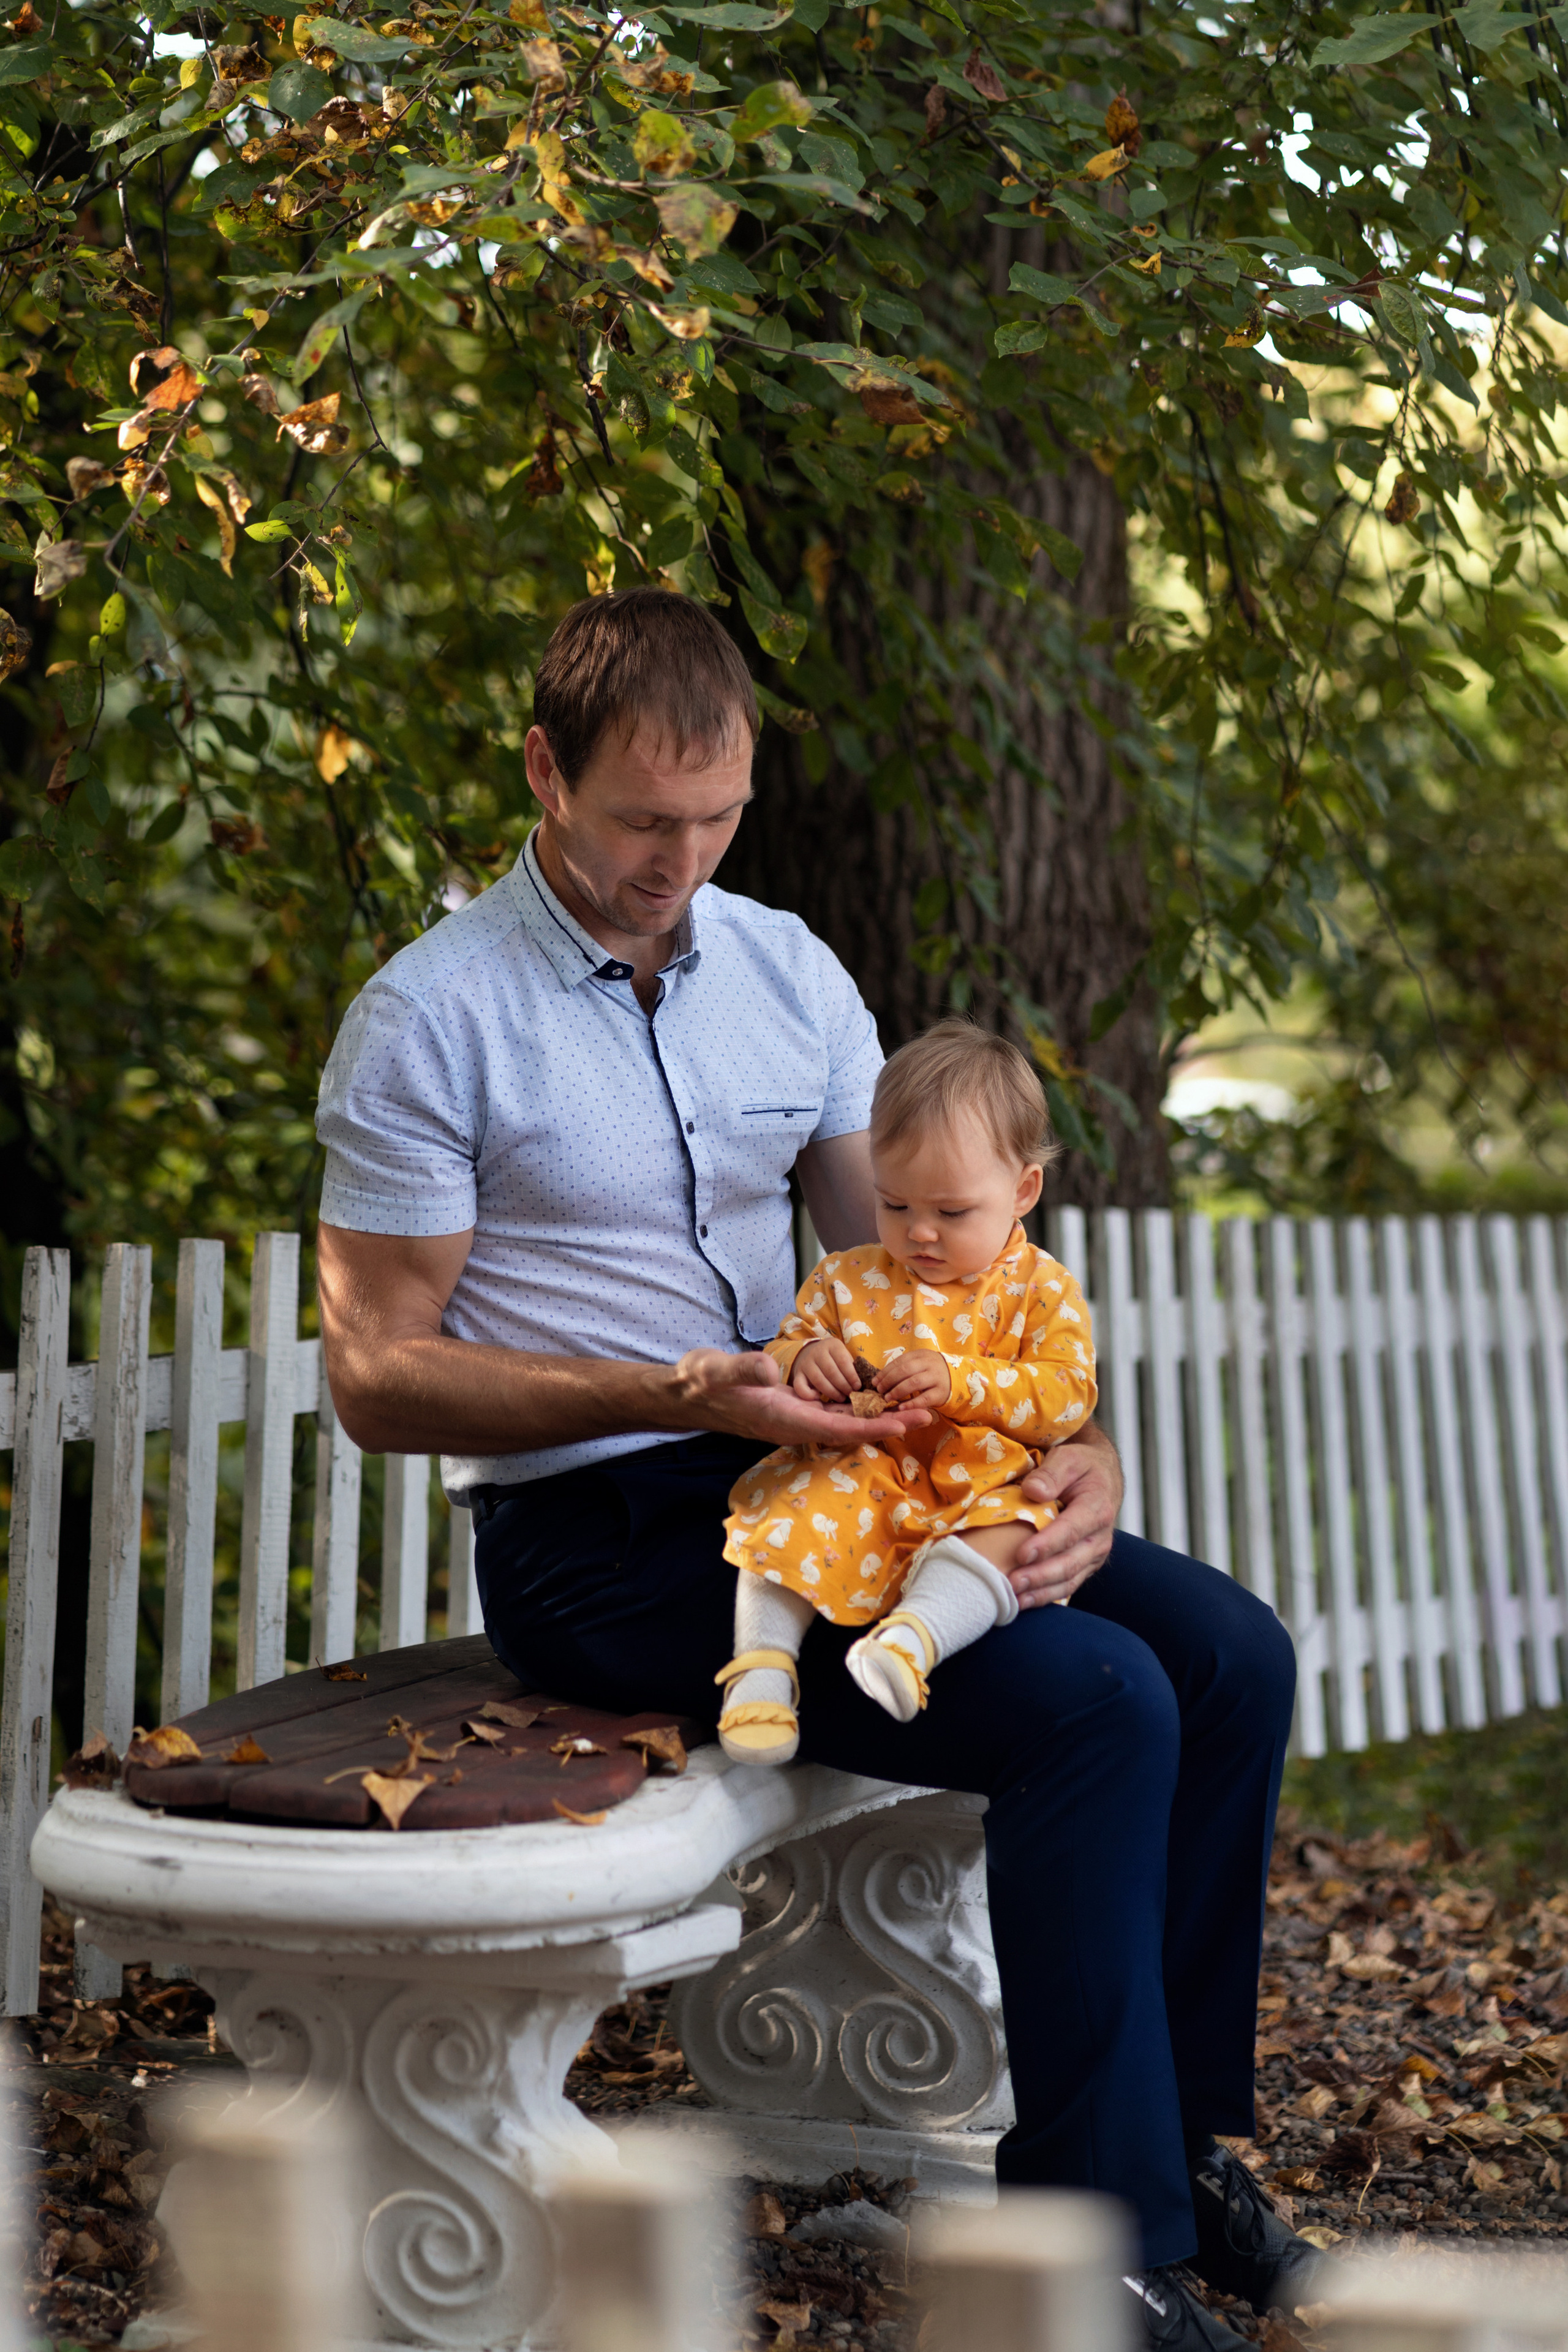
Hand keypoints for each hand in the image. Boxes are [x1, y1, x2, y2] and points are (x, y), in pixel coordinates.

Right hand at [672, 1346, 930, 1449]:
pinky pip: (832, 1412)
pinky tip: (877, 1399)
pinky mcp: (793, 1407)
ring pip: (844, 1421)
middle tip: (926, 1413)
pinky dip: (857, 1407)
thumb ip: (744, 1369)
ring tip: (912, 1408)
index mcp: (783, 1417)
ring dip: (878, 1417)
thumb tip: (769, 1368)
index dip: (871, 1428)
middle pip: (850, 1429)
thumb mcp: (718, 1370)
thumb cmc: (702, 1381)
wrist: (687, 1393)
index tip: (902, 1424)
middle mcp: (795, 1422)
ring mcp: (795, 1417)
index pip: (836, 1429)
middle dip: (887, 1424)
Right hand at [791, 1335, 858, 1400]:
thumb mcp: (843, 1356)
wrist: (811, 1353)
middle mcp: (817, 1352)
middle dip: (843, 1386)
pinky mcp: (797, 1374)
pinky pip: (800, 1387)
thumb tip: (862, 1385)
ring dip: (831, 1392)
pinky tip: (819, 1397)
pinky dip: (809, 1395)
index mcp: (832, 1345)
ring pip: (818, 1380)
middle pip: (831, 1371)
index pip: (843, 1361)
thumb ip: (851, 1367)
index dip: (851, 1376)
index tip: (857, 1387)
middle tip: (850, 1394)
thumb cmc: (834, 1359)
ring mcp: (806, 1363)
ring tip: (840, 1398)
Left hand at [876, 1348, 950, 1407]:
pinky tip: (900, 1407)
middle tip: (879, 1390)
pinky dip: (911, 1404)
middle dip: (889, 1380)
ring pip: (914, 1383)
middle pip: (905, 1370)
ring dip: (897, 1391)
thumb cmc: (931, 1372)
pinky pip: (924, 1398)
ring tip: (887, 1398)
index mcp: (922, 1355)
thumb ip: (904, 1367)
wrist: (956, 1379)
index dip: (885, 1371)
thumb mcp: (920, 1363)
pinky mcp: (941, 1393)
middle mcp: (930, 1364)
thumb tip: (880, 1378)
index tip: (875, 1381)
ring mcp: (936, 1378)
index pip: (900, 1361)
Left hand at [1009, 1425, 1123, 1609]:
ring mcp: (1094, 1555)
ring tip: (1014, 1600)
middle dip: (1040, 1576)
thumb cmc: (1080, 1467)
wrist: (1102, 1479)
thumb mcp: (1068, 1458)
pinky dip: (1046, 1596)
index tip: (1022, 1554)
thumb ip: (1052, 1473)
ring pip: (1069, 1580)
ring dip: (1041, 1592)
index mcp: (1097, 1509)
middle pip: (1070, 1563)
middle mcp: (1100, 1538)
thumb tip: (1033, 1491)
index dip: (1047, 1545)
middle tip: (1011, 1584)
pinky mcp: (1085, 1566)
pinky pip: (1067, 1585)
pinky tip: (1023, 1603)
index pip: (1071, 1531)